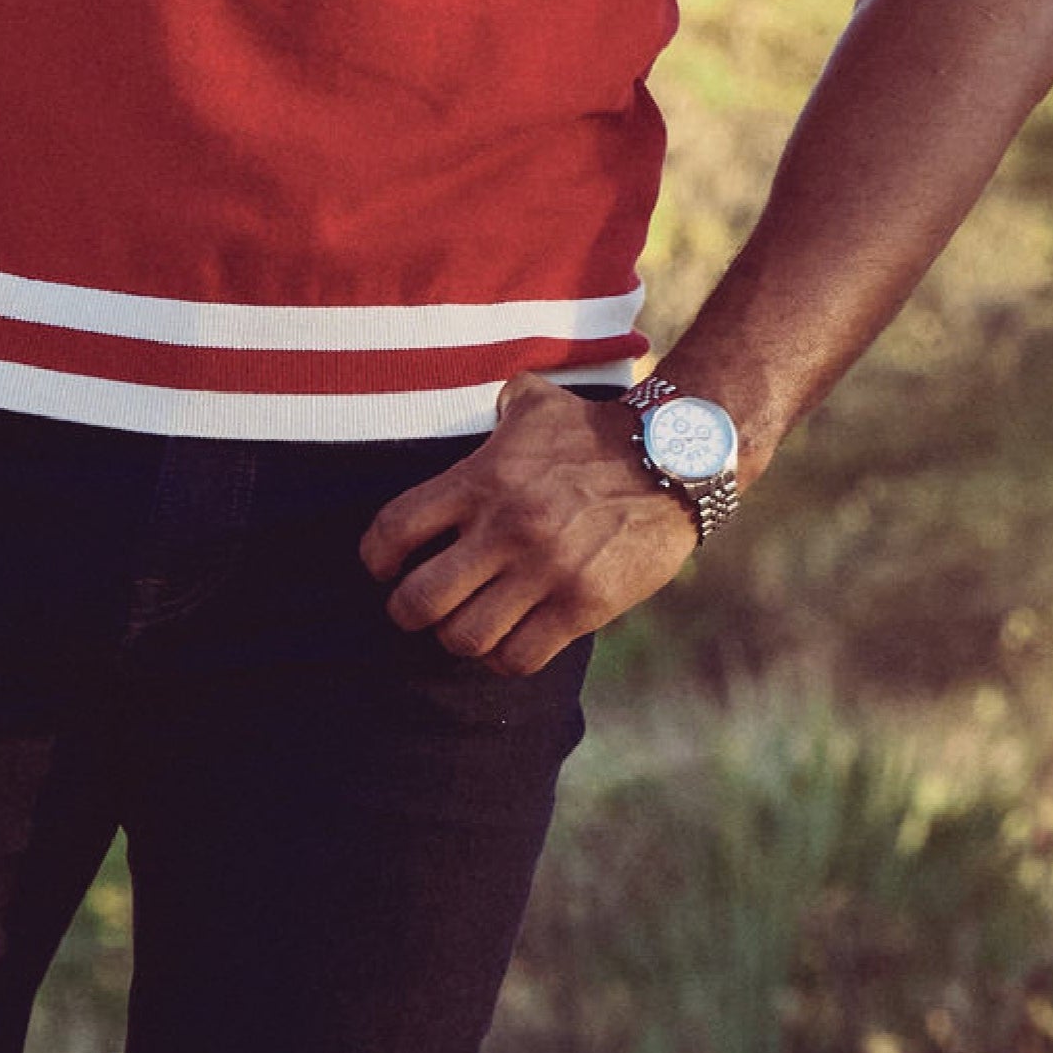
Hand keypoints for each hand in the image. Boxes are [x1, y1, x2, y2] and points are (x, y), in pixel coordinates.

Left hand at [358, 376, 701, 673]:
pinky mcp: (583, 604)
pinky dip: (505, 657)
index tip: (385, 568)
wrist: (676, 460)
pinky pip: (518, 657)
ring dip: (458, 638)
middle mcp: (507, 528)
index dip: (376, 560)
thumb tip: (470, 395)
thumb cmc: (595, 431)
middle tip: (423, 607)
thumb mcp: (535, 404)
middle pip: (418, 602)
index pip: (393, 531)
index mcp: (482, 480)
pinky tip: (511, 639)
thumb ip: (492, 406)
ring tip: (468, 625)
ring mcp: (545, 570)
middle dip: (409, 612)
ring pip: (464, 638)